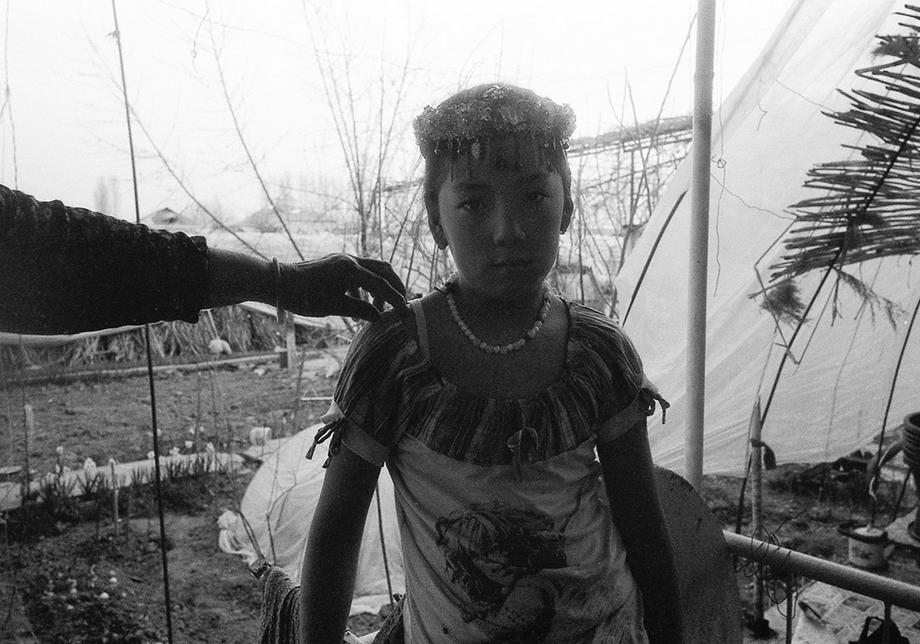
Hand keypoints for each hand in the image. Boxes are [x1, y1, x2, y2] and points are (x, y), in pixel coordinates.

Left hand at [278, 253, 407, 320]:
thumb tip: (379, 317)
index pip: (381, 285)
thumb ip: (360, 310)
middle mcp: (350, 260)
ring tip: (379, 307)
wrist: (278, 282)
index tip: (405, 312)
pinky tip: (360, 301)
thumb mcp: (334, 307)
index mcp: (350, 269)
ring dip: (380, 286)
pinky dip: (366, 285)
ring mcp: (343, 259)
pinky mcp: (336, 263)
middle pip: (383, 269)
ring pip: (372, 269)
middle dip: (395, 285)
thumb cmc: (303, 296)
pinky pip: (359, 271)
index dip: (395, 300)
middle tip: (401, 302)